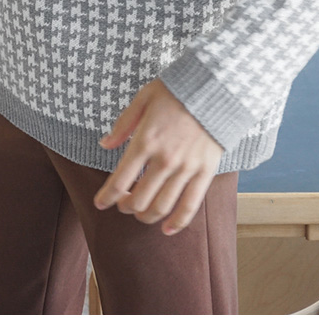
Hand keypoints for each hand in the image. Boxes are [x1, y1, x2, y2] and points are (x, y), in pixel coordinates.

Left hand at [94, 79, 221, 233]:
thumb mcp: (144, 98)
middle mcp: (165, 159)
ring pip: (161, 207)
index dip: (106, 197)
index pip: (119, 181)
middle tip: (123, 204)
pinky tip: (166, 230)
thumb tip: (104, 145)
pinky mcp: (205, 172)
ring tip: (141, 213)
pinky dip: (177, 223)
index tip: (101, 202)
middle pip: (138, 200)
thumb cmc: (177, 91)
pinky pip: (190, 206)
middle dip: (125, 207)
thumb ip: (123, 124)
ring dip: (146, 217)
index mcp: (146, 141)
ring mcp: (186, 168)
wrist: (216, 87)